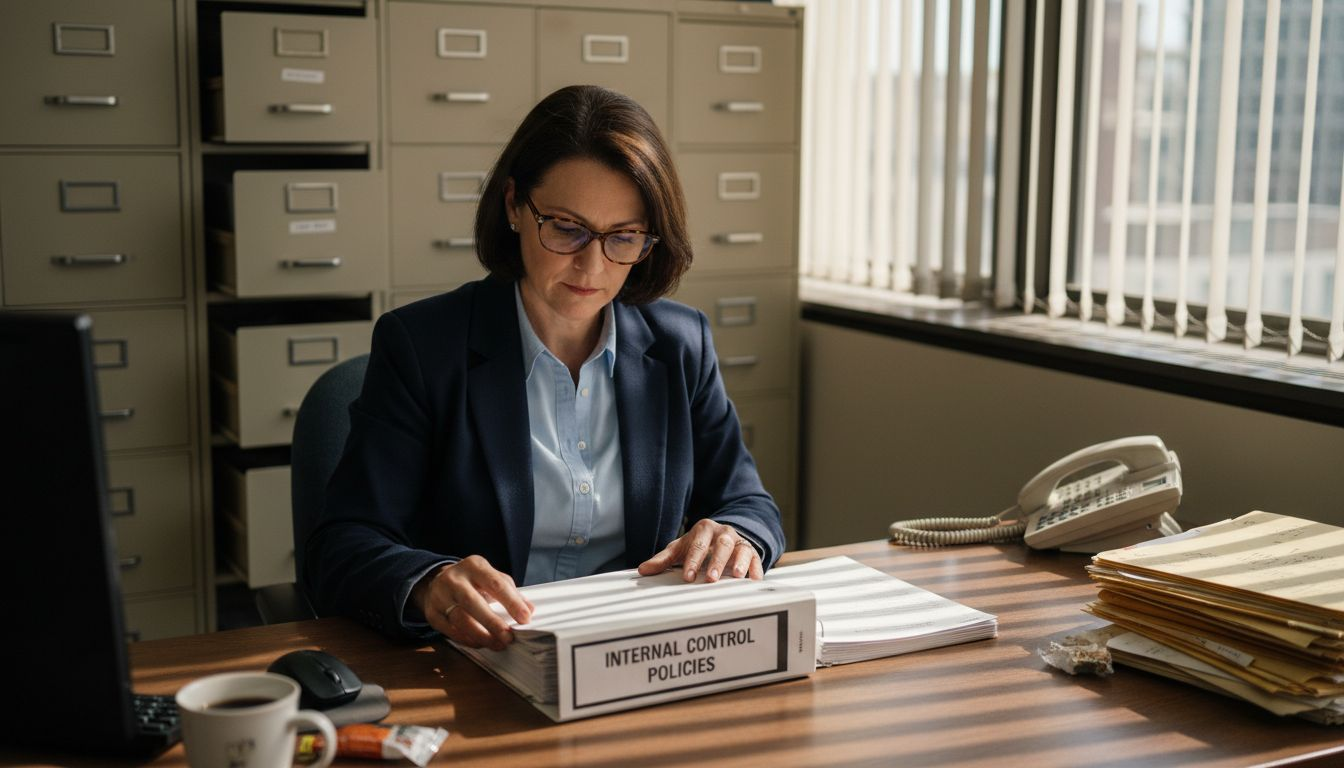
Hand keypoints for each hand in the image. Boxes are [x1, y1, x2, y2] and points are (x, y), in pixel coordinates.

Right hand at [412, 556, 534, 650]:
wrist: (437, 581)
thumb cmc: (472, 581)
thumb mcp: (491, 577)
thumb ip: (510, 592)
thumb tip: (529, 610)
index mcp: (474, 566)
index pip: (495, 583)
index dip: (512, 602)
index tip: (525, 618)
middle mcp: (454, 579)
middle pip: (473, 602)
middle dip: (493, 623)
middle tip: (509, 638)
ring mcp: (440, 596)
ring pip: (460, 619)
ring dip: (481, 636)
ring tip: (497, 644)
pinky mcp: (432, 613)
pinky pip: (450, 630)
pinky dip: (468, 639)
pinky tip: (481, 643)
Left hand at [637, 519, 762, 582]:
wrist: (723, 536)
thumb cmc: (698, 545)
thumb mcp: (680, 548)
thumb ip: (663, 559)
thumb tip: (643, 570)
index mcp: (704, 530)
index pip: (698, 545)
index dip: (692, 560)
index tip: (687, 576)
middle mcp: (723, 533)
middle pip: (722, 544)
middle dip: (716, 561)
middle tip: (710, 578)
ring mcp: (739, 541)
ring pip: (741, 549)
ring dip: (739, 562)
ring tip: (736, 576)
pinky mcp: (752, 551)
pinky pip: (756, 558)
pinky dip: (756, 569)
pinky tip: (754, 580)